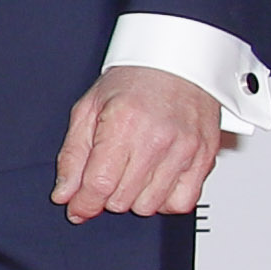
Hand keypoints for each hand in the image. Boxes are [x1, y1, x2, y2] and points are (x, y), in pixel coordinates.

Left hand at [52, 65, 227, 221]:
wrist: (176, 61)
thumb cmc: (133, 79)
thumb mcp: (88, 108)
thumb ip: (73, 155)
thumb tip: (65, 193)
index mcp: (124, 123)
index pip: (99, 184)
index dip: (83, 203)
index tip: (78, 208)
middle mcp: (157, 139)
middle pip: (122, 199)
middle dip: (106, 194)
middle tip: (107, 175)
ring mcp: (185, 150)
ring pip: (150, 206)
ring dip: (134, 198)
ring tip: (131, 173)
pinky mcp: (205, 157)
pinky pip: (182, 202)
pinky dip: (164, 200)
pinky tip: (155, 182)